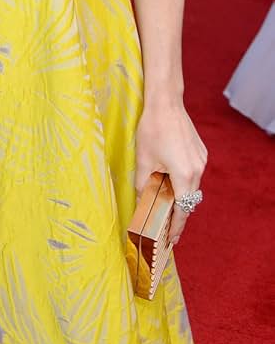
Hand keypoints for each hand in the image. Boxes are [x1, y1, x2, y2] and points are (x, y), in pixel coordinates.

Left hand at [135, 100, 206, 245]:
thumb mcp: (143, 160)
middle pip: (188, 200)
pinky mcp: (201, 152)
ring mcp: (202, 161)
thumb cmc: (152, 130)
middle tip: (164, 225)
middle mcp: (198, 170)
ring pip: (191, 186)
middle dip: (176, 213)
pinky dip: (183, 180)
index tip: (170, 241)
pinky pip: (193, 173)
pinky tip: (170, 177)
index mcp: (185, 175)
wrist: (165, 102)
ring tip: (164, 202)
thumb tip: (142, 205)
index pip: (182, 210)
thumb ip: (144, 186)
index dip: (175, 227)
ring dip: (179, 194)